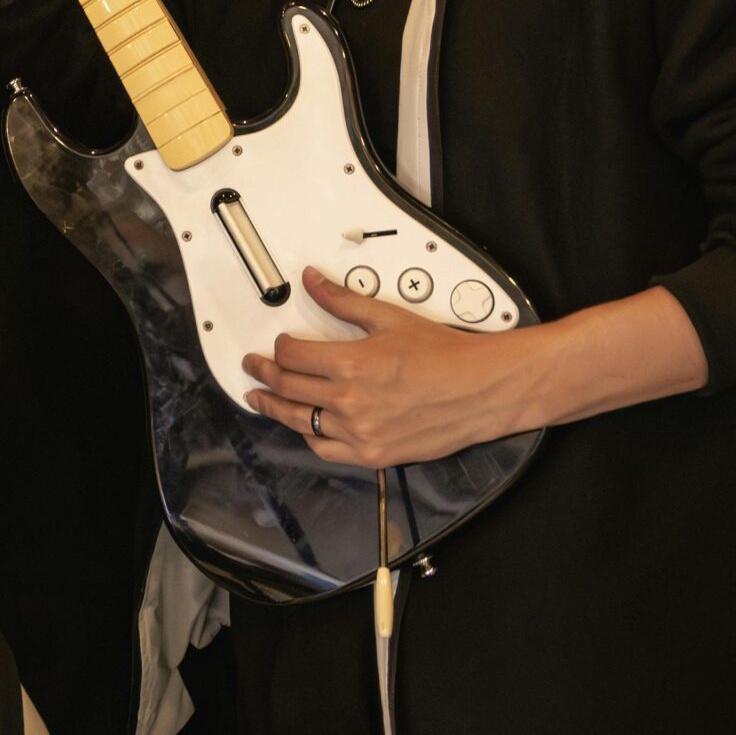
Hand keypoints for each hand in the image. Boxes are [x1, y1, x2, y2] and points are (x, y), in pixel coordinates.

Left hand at [242, 268, 533, 468]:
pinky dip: (310, 437)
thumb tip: (313, 281)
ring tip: (260, 398)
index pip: (292, 355)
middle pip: (288, 387)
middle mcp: (349, 402)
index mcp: (350, 364)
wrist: (482, 389)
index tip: (277, 344)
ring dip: (275, 407)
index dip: (279, 347)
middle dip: (264, 374)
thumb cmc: (444, 354)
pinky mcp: (373, 454)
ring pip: (300, 421)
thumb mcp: (389, 317)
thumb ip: (342, 300)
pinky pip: (326, 449)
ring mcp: (359, 432)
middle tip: (253, 367)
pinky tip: (303, 427)